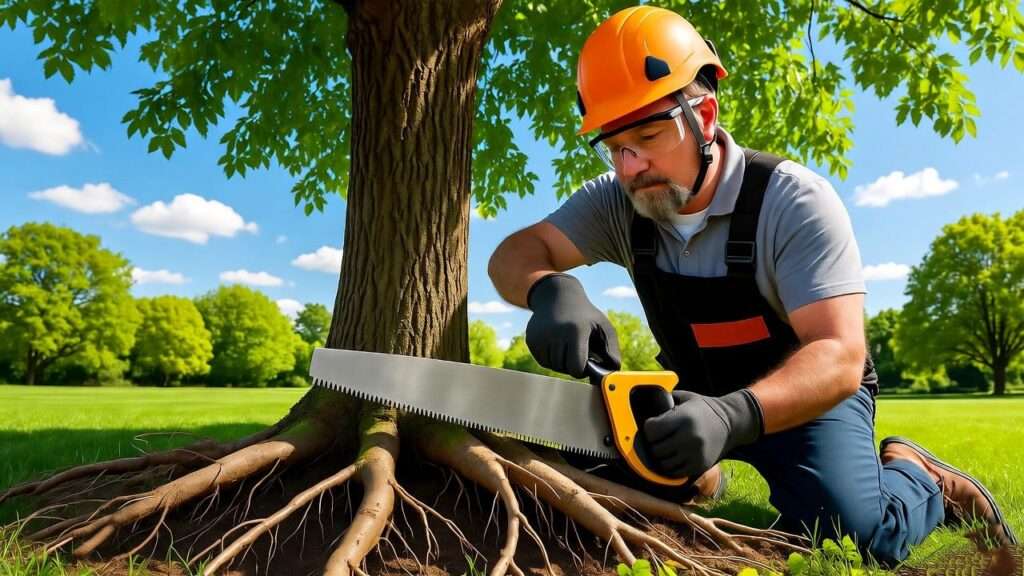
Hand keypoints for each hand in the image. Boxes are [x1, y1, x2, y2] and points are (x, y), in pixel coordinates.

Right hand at [525, 273, 620, 377]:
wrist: (557, 296)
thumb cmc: (585, 315)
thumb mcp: (604, 327)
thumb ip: (612, 351)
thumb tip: (609, 375)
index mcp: (574, 331)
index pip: (576, 368)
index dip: (583, 369)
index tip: (588, 361)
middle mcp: (554, 333)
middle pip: (564, 368)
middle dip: (573, 364)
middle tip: (578, 350)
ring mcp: (540, 337)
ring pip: (553, 366)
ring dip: (562, 362)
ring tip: (568, 346)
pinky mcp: (531, 340)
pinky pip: (543, 361)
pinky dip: (551, 358)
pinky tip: (557, 344)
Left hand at [642, 388, 763, 478]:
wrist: (731, 422)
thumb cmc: (703, 409)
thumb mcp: (686, 398)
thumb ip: (666, 400)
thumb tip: (646, 403)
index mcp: (684, 418)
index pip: (652, 430)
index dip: (648, 428)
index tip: (652, 426)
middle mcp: (689, 437)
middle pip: (655, 448)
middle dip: (653, 444)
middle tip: (657, 439)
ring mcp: (695, 453)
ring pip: (663, 463)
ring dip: (660, 457)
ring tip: (664, 449)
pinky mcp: (700, 465)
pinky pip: (675, 472)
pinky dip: (670, 467)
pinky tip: (672, 458)